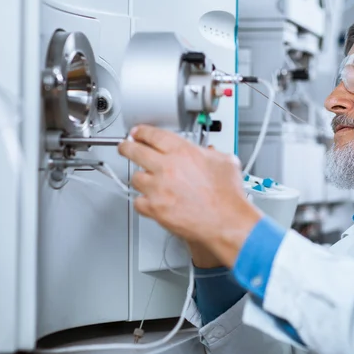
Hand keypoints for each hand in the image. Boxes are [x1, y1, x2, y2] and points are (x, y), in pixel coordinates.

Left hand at [118, 125, 261, 267]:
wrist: (227, 221)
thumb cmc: (228, 196)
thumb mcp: (225, 162)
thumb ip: (210, 153)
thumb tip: (206, 153)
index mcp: (183, 151)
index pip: (153, 135)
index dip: (142, 132)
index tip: (137, 133)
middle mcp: (167, 167)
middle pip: (135, 151)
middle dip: (126, 147)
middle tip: (125, 147)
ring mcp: (158, 188)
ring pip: (135, 177)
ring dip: (140, 177)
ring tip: (147, 179)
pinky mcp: (155, 208)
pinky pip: (138, 201)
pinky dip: (143, 201)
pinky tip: (151, 200)